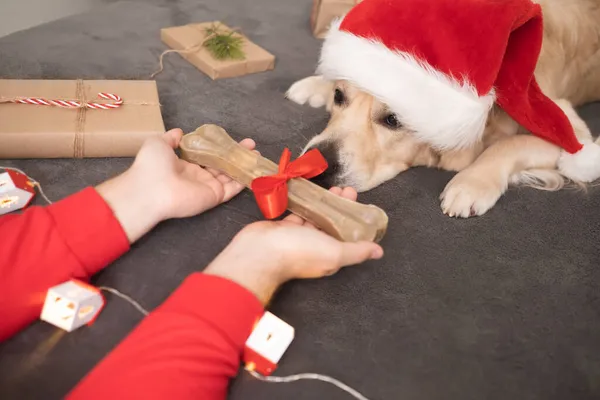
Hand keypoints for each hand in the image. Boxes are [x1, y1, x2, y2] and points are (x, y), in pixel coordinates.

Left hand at [96, 128, 254, 242]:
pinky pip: (232, 189)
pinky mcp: (214, 197)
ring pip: (230, 176)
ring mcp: (207, 187)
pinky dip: (244, 181)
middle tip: (251, 145)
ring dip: (243, 166)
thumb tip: (179, 131)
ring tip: (257, 155)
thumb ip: (171, 138)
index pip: (207, 156)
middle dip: (237, 155)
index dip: (220, 148)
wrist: (150, 189)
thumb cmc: (151, 165)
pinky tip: (255, 170)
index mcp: (185, 165)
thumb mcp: (158, 143)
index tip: (233, 139)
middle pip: (222, 165)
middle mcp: (198, 176)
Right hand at [204, 187, 383, 303]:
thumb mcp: (334, 252)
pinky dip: (306, 204)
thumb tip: (379, 252)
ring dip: (326, 203)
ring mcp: (299, 238)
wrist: (260, 251)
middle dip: (342, 207)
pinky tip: (312, 191)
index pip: (348, 238)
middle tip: (346, 189)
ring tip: (333, 187)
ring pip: (317, 218)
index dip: (355, 220)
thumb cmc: (298, 252)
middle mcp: (317, 248)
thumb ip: (357, 251)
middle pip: (334, 225)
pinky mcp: (285, 228)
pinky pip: (299, 214)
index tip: (358, 203)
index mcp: (330, 256)